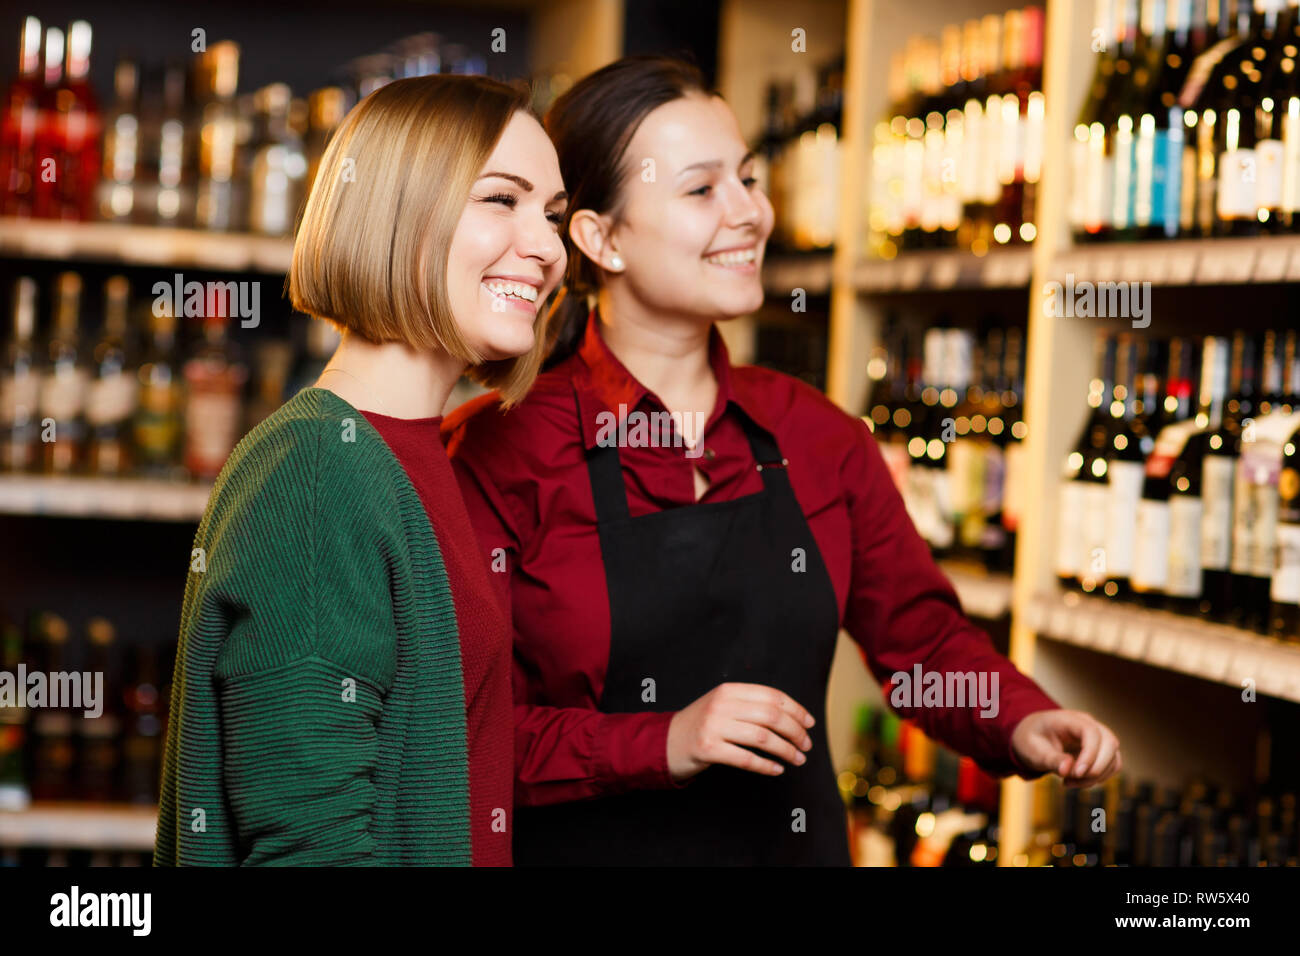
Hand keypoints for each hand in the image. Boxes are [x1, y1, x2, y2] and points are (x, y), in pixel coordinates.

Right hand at [666, 682, 814, 781]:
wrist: (665, 741)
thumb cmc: (702, 725)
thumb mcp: (723, 705)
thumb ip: (750, 705)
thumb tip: (792, 716)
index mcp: (729, 690)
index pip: (772, 696)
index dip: (796, 710)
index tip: (809, 723)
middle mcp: (722, 704)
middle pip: (772, 716)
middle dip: (796, 732)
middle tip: (806, 745)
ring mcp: (713, 726)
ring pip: (762, 738)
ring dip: (786, 750)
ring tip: (797, 759)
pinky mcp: (707, 749)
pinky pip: (746, 759)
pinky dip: (766, 766)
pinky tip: (776, 770)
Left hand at [1011, 709, 1121, 786]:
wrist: (1031, 738)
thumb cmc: (1030, 741)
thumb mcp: (1032, 750)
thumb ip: (1051, 759)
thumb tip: (1067, 770)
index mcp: (1069, 719)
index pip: (1091, 731)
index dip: (1090, 753)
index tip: (1077, 773)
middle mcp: (1088, 724)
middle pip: (1110, 742)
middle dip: (1096, 768)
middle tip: (1071, 780)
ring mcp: (1097, 737)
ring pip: (1113, 756)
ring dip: (1097, 776)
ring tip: (1068, 782)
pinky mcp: (1100, 751)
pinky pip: (1111, 765)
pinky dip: (1099, 777)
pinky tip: (1077, 781)